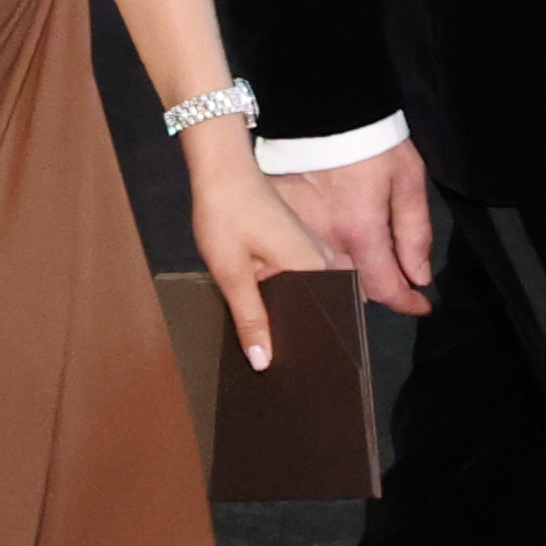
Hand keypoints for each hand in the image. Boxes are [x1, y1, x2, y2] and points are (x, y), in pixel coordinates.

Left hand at [182, 122, 329, 367]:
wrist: (222, 172)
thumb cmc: (226, 215)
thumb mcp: (232, 273)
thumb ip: (250, 319)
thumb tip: (263, 361)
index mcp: (313, 268)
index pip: (320, 320)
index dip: (304, 347)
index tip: (291, 374)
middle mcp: (323, 261)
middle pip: (315, 309)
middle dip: (293, 335)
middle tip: (272, 365)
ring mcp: (313, 252)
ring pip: (305, 296)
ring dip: (286, 315)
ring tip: (266, 346)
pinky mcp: (299, 246)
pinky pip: (298, 282)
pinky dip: (282, 298)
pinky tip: (263, 314)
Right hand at [260, 140, 434, 314]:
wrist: (323, 106)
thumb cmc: (369, 140)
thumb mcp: (408, 179)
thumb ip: (415, 233)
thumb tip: (417, 277)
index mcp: (359, 228)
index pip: (383, 287)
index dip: (406, 302)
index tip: (419, 305)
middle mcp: (321, 238)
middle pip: (350, 288)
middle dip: (374, 288)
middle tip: (391, 275)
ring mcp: (292, 230)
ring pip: (320, 275)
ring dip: (342, 277)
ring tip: (361, 265)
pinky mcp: (274, 218)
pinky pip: (292, 255)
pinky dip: (310, 259)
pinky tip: (324, 249)